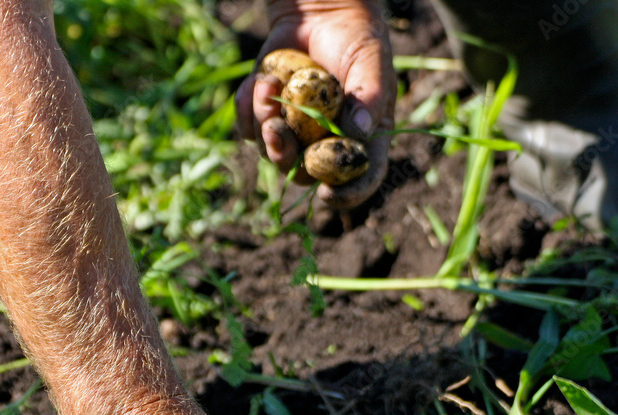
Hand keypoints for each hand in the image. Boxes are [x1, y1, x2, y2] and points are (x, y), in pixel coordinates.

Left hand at [235, 0, 396, 208]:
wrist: (319, 13)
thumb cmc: (354, 37)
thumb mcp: (370, 61)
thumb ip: (368, 96)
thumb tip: (360, 133)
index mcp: (361, 138)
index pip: (360, 178)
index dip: (347, 194)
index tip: (328, 194)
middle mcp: (325, 144)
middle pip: (302, 175)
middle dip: (284, 156)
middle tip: (275, 129)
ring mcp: (294, 134)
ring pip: (270, 152)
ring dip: (263, 121)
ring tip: (269, 85)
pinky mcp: (267, 118)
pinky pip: (248, 130)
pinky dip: (248, 108)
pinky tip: (262, 81)